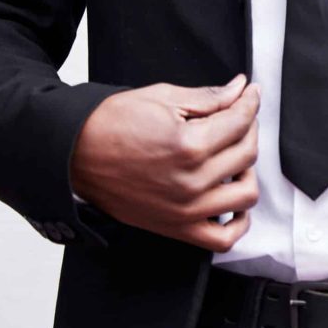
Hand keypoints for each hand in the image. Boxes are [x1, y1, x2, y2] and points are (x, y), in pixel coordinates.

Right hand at [70, 73, 259, 251]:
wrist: (76, 154)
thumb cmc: (113, 123)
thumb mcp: (163, 97)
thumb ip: (208, 97)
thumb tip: (239, 88)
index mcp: (189, 144)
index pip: (240, 121)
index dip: (250, 101)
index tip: (250, 93)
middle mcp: (192, 182)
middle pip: (247, 154)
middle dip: (250, 128)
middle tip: (240, 115)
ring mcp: (186, 210)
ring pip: (246, 195)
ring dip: (247, 171)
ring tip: (233, 155)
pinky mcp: (177, 228)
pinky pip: (223, 238)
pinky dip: (238, 221)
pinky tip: (232, 198)